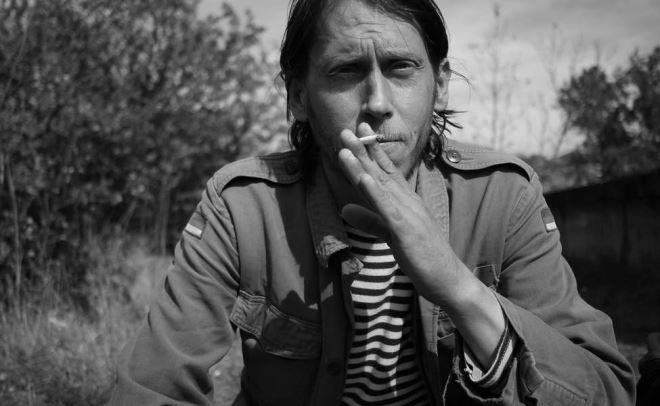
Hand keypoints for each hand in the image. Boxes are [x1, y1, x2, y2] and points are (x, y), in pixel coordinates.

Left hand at [336, 123, 468, 305]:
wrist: (447, 279)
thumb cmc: (422, 256)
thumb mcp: (391, 234)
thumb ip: (369, 220)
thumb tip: (345, 208)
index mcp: (406, 201)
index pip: (387, 171)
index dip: (372, 152)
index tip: (359, 132)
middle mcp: (408, 202)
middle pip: (381, 172)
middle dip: (363, 150)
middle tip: (347, 130)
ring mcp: (408, 214)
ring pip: (381, 186)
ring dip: (363, 165)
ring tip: (346, 147)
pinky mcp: (406, 230)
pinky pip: (387, 209)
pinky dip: (374, 192)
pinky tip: (364, 178)